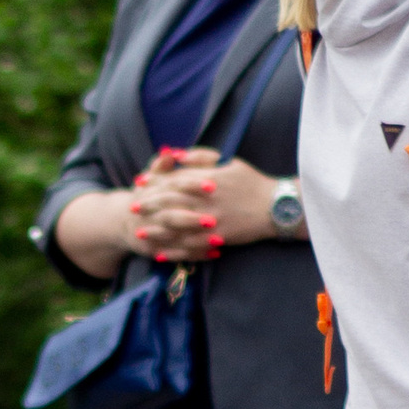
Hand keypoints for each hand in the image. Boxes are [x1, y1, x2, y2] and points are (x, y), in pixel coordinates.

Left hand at [129, 149, 283, 262]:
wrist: (276, 206)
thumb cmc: (251, 181)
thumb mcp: (228, 161)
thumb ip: (201, 156)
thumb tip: (176, 154)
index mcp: (207, 179)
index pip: (174, 179)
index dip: (155, 182)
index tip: (140, 183)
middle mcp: (206, 200)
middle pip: (171, 202)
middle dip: (149, 205)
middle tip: (132, 208)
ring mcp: (212, 220)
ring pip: (177, 226)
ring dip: (156, 230)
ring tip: (140, 233)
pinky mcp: (219, 237)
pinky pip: (192, 245)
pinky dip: (176, 250)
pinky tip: (162, 253)